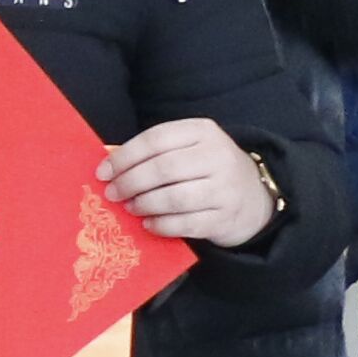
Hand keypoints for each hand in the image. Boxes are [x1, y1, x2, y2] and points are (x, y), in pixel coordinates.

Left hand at [101, 119, 276, 248]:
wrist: (254, 196)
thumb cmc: (207, 169)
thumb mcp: (187, 149)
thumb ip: (153, 153)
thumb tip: (107, 166)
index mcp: (203, 132)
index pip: (156, 139)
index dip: (124, 156)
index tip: (102, 172)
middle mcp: (218, 156)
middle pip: (163, 168)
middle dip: (130, 182)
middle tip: (112, 194)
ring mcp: (225, 188)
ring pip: (174, 197)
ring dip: (144, 204)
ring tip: (130, 207)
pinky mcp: (225, 217)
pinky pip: (185, 223)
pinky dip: (161, 225)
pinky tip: (148, 224)